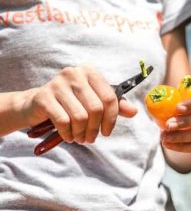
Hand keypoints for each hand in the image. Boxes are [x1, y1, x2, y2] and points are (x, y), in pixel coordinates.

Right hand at [22, 65, 136, 143]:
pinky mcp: (44, 97)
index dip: (112, 119)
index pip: (110, 97)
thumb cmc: (70, 103)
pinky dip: (68, 134)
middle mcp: (74, 73)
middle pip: (96, 108)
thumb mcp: (94, 102)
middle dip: (95, 129)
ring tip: (80, 138)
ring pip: (80, 117)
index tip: (107, 132)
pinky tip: (68, 135)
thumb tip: (134, 112)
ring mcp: (58, 83)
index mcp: (90, 72)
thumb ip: (115, 105)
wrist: (36, 105)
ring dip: (82, 133)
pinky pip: (63, 121)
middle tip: (91, 138)